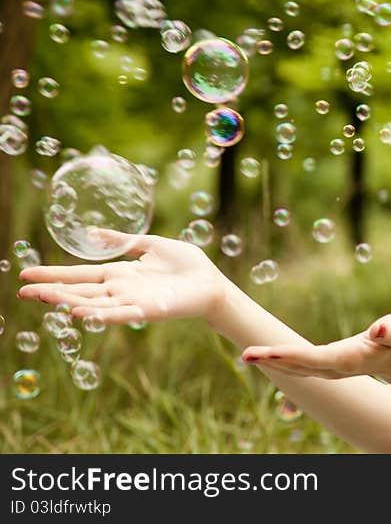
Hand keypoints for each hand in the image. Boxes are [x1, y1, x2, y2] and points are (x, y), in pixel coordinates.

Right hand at [17, 230, 229, 324]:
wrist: (211, 282)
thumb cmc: (186, 264)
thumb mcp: (150, 245)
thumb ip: (122, 241)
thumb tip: (91, 233)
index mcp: (120, 274)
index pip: (80, 275)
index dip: (54, 274)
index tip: (26, 275)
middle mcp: (121, 290)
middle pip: (80, 292)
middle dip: (52, 292)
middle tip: (23, 293)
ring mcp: (132, 302)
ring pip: (94, 304)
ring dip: (69, 303)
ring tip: (45, 299)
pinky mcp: (148, 310)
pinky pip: (120, 314)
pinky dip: (100, 314)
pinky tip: (80, 314)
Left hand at [241, 313, 390, 384]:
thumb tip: (379, 329)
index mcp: (348, 360)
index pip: (315, 359)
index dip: (292, 356)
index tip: (269, 353)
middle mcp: (334, 369)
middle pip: (297, 366)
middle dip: (271, 361)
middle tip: (245, 354)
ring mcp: (328, 371)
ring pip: (294, 369)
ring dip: (270, 362)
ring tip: (247, 355)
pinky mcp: (326, 367)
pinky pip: (297, 367)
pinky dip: (280, 362)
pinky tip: (265, 357)